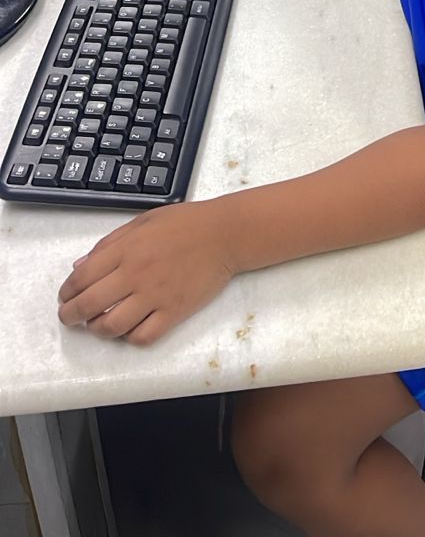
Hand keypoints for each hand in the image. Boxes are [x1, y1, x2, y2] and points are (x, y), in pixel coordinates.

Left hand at [57, 199, 236, 344]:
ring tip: (97, 326)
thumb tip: (80, 265)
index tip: (65, 297)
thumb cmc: (185, 223)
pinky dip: (130, 338)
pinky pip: (143, 336)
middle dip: (71, 316)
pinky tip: (128, 330)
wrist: (224, 234)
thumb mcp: (142, 221)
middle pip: (90, 305)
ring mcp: (155, 296)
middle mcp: (135, 274)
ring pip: (112, 326)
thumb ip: (110, 243)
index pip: (82, 277)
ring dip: (98, 330)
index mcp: (126, 249)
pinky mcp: (174, 312)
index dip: (67, 292)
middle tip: (69, 318)